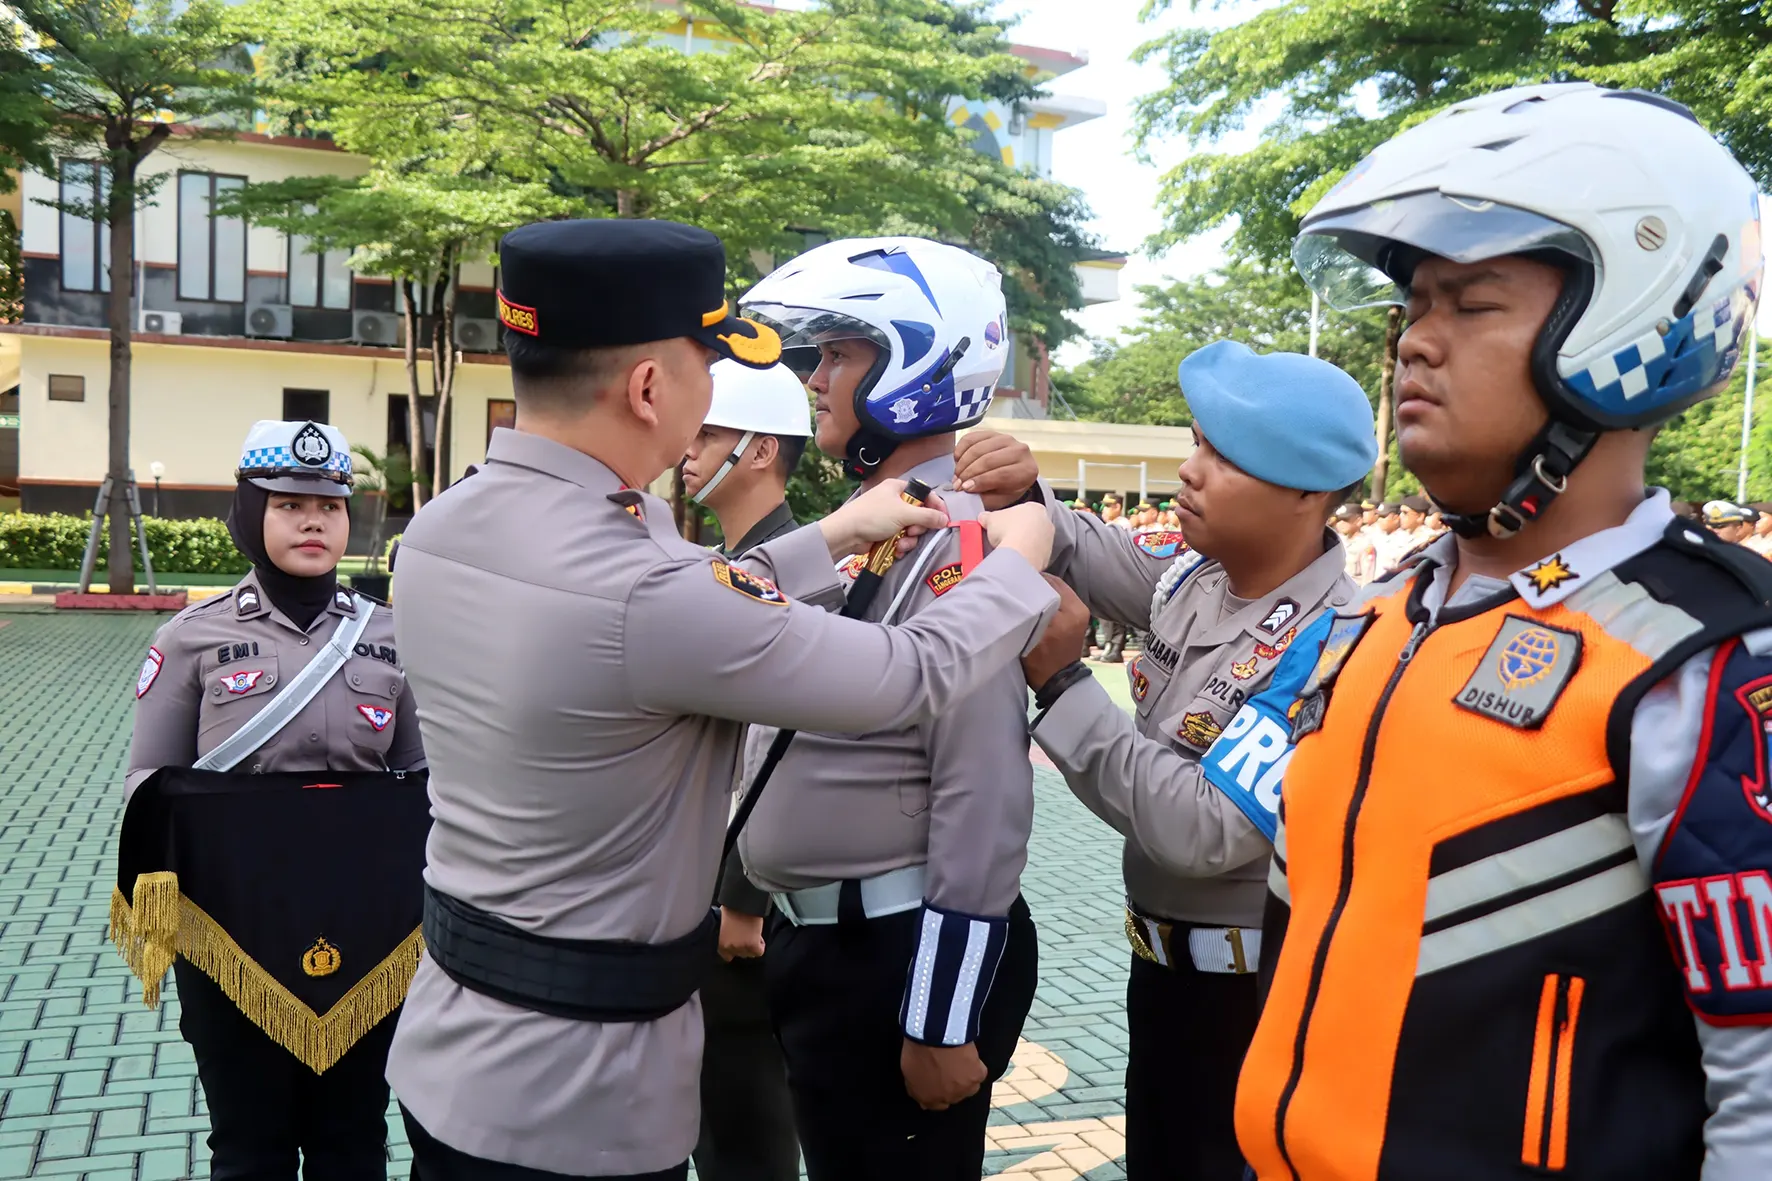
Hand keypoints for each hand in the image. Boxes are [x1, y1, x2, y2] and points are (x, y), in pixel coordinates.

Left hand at [717, 907, 765, 960]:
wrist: (741, 900)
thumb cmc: (731, 908)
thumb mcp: (723, 924)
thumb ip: (726, 935)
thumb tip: (732, 938)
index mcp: (720, 943)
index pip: (727, 956)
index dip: (734, 949)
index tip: (737, 943)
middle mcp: (729, 947)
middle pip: (740, 954)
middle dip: (743, 946)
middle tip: (746, 935)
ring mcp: (741, 946)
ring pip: (749, 954)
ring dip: (752, 945)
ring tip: (753, 934)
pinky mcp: (752, 944)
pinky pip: (759, 952)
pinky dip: (760, 945)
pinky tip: (759, 936)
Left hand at [819, 479, 950, 560]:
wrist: (847, 534)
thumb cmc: (873, 516)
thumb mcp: (904, 513)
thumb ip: (927, 516)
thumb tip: (945, 519)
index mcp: (897, 488)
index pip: (924, 494)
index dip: (936, 506)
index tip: (944, 519)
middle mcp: (894, 500)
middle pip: (919, 514)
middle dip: (918, 527)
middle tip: (912, 531)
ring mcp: (889, 517)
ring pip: (911, 529)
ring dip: (909, 539)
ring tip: (901, 543)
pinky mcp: (885, 532)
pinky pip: (901, 539)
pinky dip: (901, 545)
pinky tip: (896, 549)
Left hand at [901, 1039, 987, 1110]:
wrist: (935, 1034)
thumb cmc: (918, 1048)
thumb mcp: (907, 1069)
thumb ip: (914, 1086)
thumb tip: (920, 1094)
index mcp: (927, 1098)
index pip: (934, 1105)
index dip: (936, 1092)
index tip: (937, 1082)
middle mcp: (946, 1098)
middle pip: (953, 1097)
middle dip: (950, 1085)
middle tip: (948, 1068)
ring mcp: (963, 1089)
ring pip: (968, 1088)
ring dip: (965, 1078)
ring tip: (959, 1061)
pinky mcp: (977, 1077)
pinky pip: (979, 1074)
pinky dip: (976, 1066)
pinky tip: (968, 1056)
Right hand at [955, 430, 1039, 509]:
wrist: (1012, 473)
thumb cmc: (1006, 489)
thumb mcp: (999, 499)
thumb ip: (985, 497)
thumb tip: (965, 490)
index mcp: (1026, 471)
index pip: (1002, 474)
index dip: (981, 481)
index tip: (965, 488)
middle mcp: (1020, 451)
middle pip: (988, 460)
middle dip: (968, 473)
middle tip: (957, 484)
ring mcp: (1006, 438)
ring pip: (978, 448)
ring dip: (963, 463)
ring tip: (956, 475)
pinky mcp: (992, 432)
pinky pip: (971, 438)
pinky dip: (961, 449)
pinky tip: (957, 461)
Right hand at [978, 502, 1053, 570]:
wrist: (1019, 553)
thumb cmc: (1009, 530)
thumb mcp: (991, 519)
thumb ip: (987, 516)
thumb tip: (983, 517)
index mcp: (1035, 508)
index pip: (1024, 510)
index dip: (1011, 518)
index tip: (1003, 524)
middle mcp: (1046, 523)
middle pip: (1031, 526)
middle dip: (1019, 532)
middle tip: (1005, 538)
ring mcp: (1049, 541)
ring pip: (1034, 542)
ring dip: (1024, 546)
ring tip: (1009, 550)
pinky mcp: (1047, 557)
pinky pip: (1035, 556)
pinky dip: (1027, 557)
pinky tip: (1016, 560)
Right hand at [1022, 575, 1091, 688]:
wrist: (1058, 681)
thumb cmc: (1041, 663)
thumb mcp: (1030, 636)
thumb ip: (1028, 611)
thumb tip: (1017, 589)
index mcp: (1071, 611)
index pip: (1049, 582)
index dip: (1031, 580)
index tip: (1015, 581)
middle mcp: (1079, 607)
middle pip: (1055, 585)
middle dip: (1037, 584)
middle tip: (1018, 585)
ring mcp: (1081, 612)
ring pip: (1058, 591)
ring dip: (1042, 591)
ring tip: (1025, 594)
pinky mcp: (1079, 617)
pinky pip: (1062, 599)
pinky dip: (1049, 598)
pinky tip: (1036, 603)